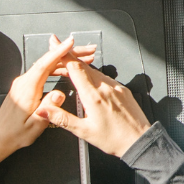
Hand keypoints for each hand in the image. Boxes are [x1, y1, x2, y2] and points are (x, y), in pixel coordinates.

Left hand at [0, 35, 96, 165]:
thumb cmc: (15, 133)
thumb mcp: (34, 125)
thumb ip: (47, 109)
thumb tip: (59, 95)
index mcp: (26, 89)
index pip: (43, 65)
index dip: (58, 52)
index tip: (69, 43)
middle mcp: (24, 82)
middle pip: (48, 61)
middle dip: (69, 53)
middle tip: (88, 51)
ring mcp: (25, 82)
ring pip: (48, 65)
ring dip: (66, 60)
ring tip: (84, 59)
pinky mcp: (27, 85)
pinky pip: (45, 71)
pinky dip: (59, 67)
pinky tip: (68, 69)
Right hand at [35, 60, 151, 157]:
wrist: (139, 140)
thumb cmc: (114, 139)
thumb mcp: (83, 131)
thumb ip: (61, 118)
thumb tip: (43, 110)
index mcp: (94, 96)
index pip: (75, 68)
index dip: (63, 54)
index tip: (55, 43)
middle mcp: (106, 88)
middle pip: (84, 66)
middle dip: (70, 58)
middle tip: (58, 51)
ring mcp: (116, 87)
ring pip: (95, 71)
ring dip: (82, 67)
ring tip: (70, 68)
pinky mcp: (123, 90)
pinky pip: (106, 78)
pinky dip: (94, 76)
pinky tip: (90, 81)